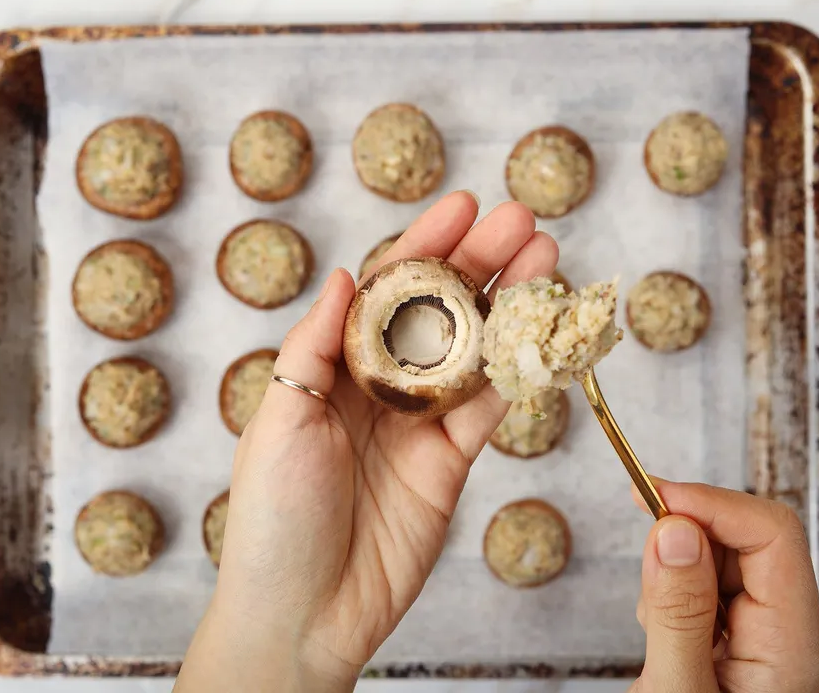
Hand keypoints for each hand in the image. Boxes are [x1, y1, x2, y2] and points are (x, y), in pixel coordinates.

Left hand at [174, 191, 558, 692]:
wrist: (303, 613)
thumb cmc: (273, 517)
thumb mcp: (279, 420)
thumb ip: (317, 346)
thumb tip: (350, 272)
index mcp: (331, 366)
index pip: (384, 291)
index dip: (423, 245)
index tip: (462, 205)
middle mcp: (378, 386)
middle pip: (439, 311)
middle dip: (480, 262)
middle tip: (522, 219)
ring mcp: (418, 423)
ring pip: (474, 350)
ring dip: (511, 304)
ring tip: (546, 257)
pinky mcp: (450, 464)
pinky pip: (490, 408)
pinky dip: (519, 369)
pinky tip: (544, 328)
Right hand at [630, 479, 818, 692]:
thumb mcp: (676, 691)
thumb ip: (677, 611)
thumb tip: (674, 529)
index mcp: (792, 642)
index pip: (771, 534)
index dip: (711, 503)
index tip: (650, 498)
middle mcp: (790, 629)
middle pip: (748, 537)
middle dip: (688, 537)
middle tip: (643, 577)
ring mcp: (768, 633)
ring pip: (724, 556)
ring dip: (676, 568)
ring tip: (653, 627)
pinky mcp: (741, 637)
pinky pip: (710, 584)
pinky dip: (674, 590)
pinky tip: (661, 633)